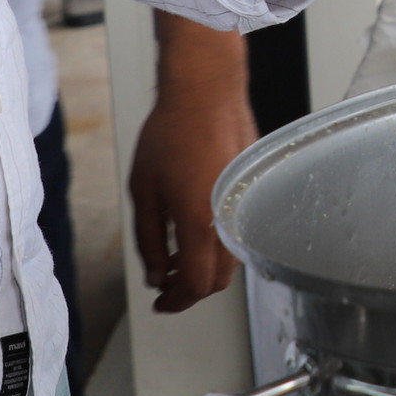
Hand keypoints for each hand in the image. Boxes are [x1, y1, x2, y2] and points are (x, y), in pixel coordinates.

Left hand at [128, 15, 256, 312]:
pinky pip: (239, 234)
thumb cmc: (173, 131)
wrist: (206, 92)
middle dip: (189, 290)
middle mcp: (228, 219)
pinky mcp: (252, 194)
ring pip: (230, 260)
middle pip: (216, 280)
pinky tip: (196, 233)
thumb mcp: (142, 190)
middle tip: (166, 286)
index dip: (175, 302)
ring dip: (204, 269)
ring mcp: (244, 206)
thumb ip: (148, 239)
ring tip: (176, 259)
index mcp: (198, 222)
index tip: (160, 303)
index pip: (194, 285)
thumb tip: (155, 274)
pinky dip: (218, 246)